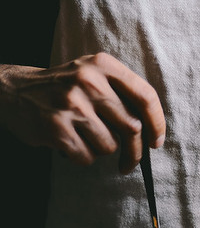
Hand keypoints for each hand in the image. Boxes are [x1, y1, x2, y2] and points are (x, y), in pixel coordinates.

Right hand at [0, 53, 165, 172]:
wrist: (14, 91)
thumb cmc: (64, 87)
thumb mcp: (92, 74)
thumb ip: (121, 93)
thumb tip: (151, 131)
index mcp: (103, 65)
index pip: (145, 96)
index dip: (157, 123)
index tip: (156, 142)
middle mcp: (89, 81)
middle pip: (132, 127)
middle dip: (135, 151)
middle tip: (130, 161)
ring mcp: (72, 104)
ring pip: (110, 146)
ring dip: (101, 150)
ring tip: (85, 138)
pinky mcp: (57, 128)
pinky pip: (87, 157)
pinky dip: (82, 157)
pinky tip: (70, 143)